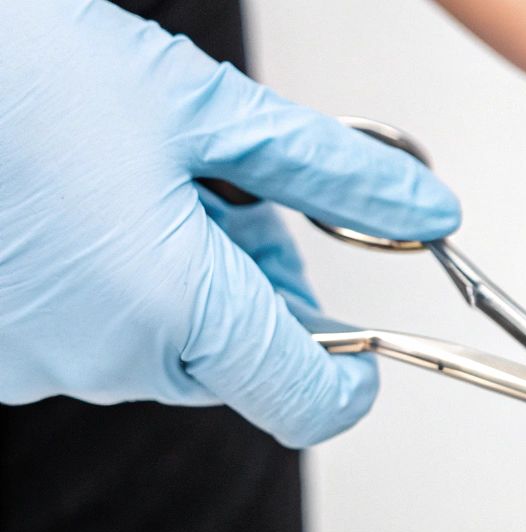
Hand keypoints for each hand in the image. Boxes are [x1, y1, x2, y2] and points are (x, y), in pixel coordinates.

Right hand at [0, 0, 460, 447]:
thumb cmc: (16, 72)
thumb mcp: (205, 111)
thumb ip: (329, 175)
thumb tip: (424, 212)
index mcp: (176, 311)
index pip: (307, 404)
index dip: (352, 375)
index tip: (365, 340)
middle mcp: (103, 358)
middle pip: (237, 365)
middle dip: (258, 292)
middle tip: (236, 200)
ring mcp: (33, 362)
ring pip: (161, 350)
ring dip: (183, 284)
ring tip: (145, 183)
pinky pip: (85, 338)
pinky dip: (109, 289)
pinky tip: (85, 208)